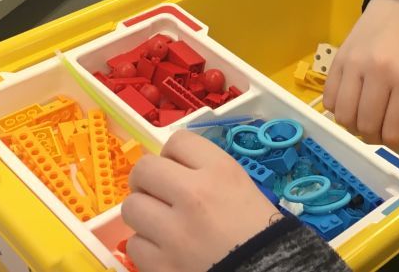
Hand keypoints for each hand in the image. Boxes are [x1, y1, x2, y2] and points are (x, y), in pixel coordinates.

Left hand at [123, 129, 280, 271]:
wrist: (267, 271)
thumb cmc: (258, 230)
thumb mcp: (240, 186)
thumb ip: (205, 171)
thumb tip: (170, 168)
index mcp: (219, 171)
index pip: (178, 141)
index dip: (173, 155)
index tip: (176, 168)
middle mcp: (193, 195)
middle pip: (144, 169)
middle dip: (147, 180)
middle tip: (155, 193)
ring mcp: (174, 232)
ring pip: (131, 207)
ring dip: (143, 213)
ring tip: (160, 224)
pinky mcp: (161, 265)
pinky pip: (135, 244)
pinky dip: (147, 247)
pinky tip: (165, 250)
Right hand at [323, 0, 398, 166]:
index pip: (393, 133)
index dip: (393, 141)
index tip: (396, 132)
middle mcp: (379, 72)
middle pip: (366, 128)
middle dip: (373, 136)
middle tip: (380, 124)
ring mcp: (354, 64)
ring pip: (343, 117)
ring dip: (354, 125)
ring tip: (365, 114)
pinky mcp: (337, 59)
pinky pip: (328, 100)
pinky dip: (337, 109)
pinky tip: (351, 100)